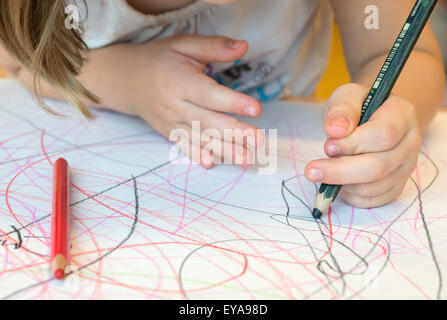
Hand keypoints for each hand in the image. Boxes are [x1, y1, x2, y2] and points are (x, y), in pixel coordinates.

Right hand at [118, 34, 262, 167]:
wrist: (126, 80)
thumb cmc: (159, 59)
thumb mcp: (184, 44)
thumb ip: (213, 46)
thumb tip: (243, 46)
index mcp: (179, 81)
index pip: (209, 94)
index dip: (233, 102)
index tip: (257, 109)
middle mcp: (174, 105)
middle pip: (207, 121)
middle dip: (234, 133)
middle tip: (258, 140)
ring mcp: (170, 122)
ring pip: (199, 138)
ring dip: (223, 150)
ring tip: (245, 159)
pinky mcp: (168, 132)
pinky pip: (183, 146)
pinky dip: (196, 155)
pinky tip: (211, 164)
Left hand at [305, 83, 422, 207]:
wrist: (373, 119)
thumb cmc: (359, 108)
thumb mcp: (347, 97)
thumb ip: (341, 109)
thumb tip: (335, 130)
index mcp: (403, 115)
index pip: (383, 134)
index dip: (353, 143)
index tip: (328, 145)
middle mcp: (410, 143)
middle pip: (379, 167)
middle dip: (340, 171)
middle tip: (312, 170)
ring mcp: (405, 167)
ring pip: (374, 187)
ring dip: (343, 183)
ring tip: (326, 170)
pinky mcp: (396, 186)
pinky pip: (373, 200)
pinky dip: (350, 195)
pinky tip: (338, 183)